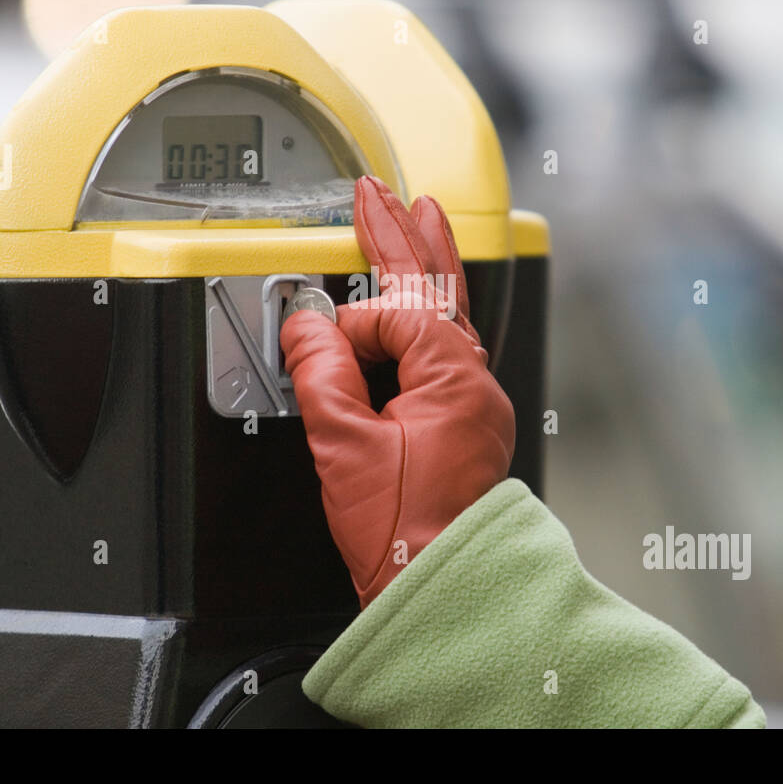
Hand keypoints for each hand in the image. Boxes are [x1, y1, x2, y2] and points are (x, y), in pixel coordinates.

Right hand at [280, 176, 515, 607]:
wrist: (446, 588)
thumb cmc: (407, 536)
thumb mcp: (346, 449)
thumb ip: (321, 375)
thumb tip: (306, 328)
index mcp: (456, 379)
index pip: (397, 314)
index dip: (353, 323)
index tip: (321, 344)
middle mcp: (476, 384)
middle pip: (438, 289)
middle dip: (406, 237)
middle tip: (382, 194)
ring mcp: (476, 404)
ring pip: (449, 314)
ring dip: (426, 266)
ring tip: (418, 221)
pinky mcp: (466, 425)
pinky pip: (448, 349)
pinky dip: (429, 314)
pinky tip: (420, 304)